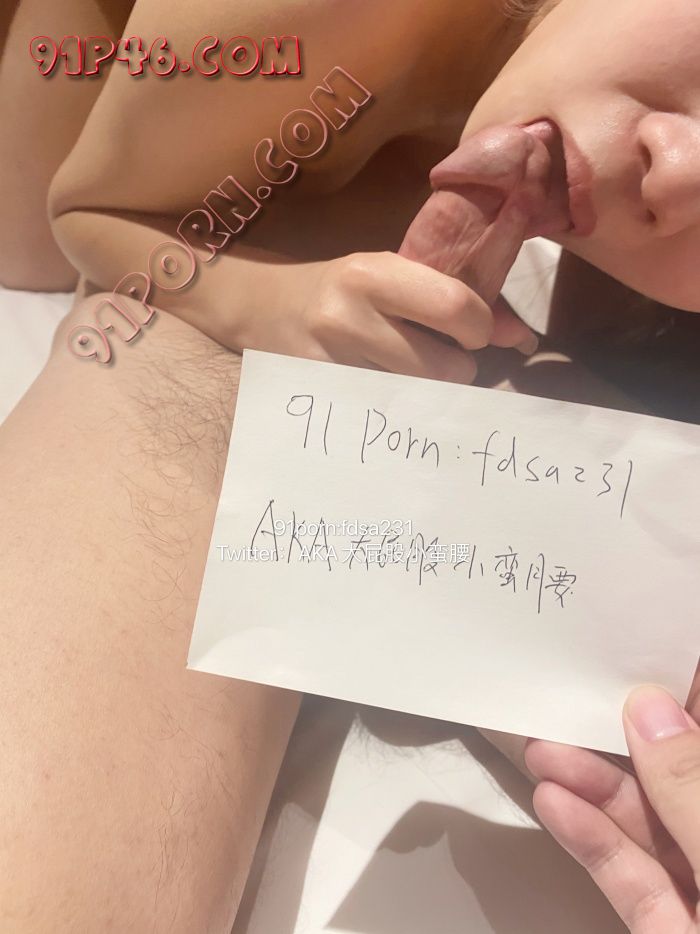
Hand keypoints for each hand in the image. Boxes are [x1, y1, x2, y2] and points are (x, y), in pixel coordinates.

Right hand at [284, 251, 536, 384]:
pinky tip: (378, 391)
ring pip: (419, 401)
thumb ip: (455, 298)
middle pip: (446, 369)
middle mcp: (349, 315)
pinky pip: (383, 416)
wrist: (259, 305)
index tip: (471, 333)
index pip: (458, 309)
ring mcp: (329, 362)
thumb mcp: (393, 275)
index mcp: (375, 272)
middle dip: (456, 368)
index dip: (480, 329)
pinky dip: (394, 409)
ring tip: (405, 372)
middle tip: (438, 356)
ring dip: (427, 393)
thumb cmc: (340, 287)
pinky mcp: (317, 396)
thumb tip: (521, 338)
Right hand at [525, 684, 699, 932]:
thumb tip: (651, 714)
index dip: (679, 692)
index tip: (631, 656)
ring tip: (543, 752)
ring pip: (647, 822)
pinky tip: (554, 805)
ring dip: (590, 785)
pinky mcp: (671, 929)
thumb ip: (689, 788)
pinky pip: (629, 875)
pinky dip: (589, 840)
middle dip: (620, 736)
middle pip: (676, 773)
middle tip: (573, 701)